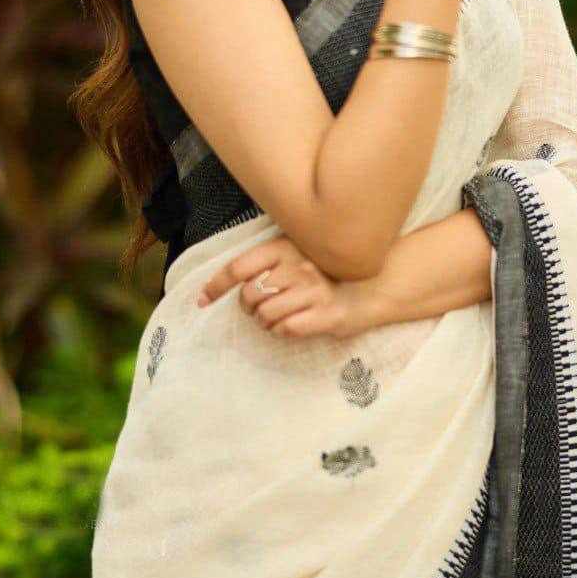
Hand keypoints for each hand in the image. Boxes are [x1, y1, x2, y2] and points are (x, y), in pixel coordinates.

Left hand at [195, 234, 373, 339]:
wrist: (375, 283)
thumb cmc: (328, 270)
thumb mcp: (297, 252)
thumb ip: (268, 260)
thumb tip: (231, 281)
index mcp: (286, 247)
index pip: (239, 267)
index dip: (216, 285)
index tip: (201, 300)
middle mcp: (298, 266)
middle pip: (249, 295)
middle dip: (249, 307)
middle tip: (261, 308)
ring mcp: (313, 290)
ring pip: (265, 316)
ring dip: (266, 322)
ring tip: (280, 317)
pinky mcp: (326, 314)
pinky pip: (286, 329)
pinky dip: (284, 331)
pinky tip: (296, 323)